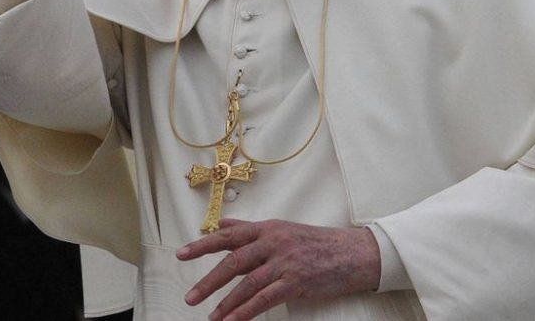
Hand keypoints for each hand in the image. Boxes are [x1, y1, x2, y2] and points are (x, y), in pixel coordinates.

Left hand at [177, 219, 381, 320]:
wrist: (352, 253)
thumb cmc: (317, 242)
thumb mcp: (282, 229)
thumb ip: (250, 228)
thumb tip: (222, 224)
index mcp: (268, 227)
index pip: (229, 235)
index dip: (203, 245)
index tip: (182, 255)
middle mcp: (274, 242)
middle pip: (234, 261)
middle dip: (209, 281)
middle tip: (191, 296)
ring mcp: (285, 262)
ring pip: (247, 284)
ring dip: (226, 303)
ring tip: (211, 317)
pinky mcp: (296, 282)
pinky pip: (265, 299)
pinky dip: (246, 311)